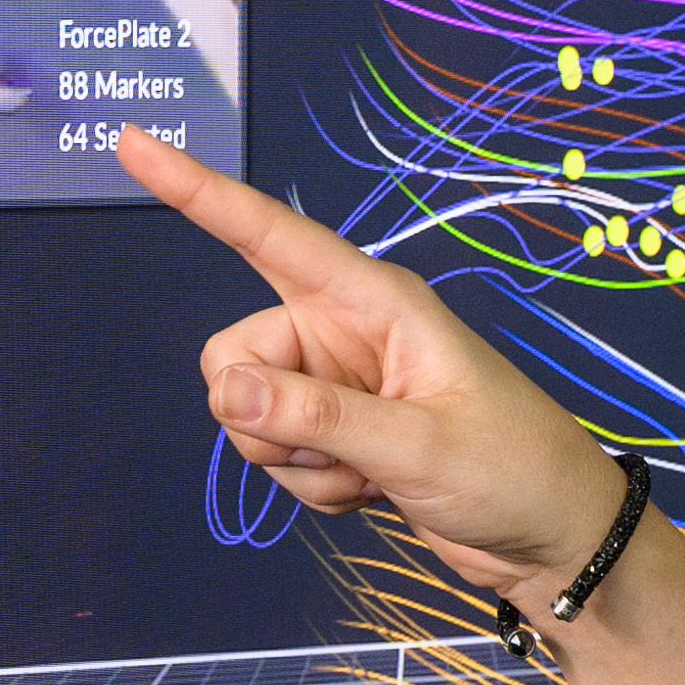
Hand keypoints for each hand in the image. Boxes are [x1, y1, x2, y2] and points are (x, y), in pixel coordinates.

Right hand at [112, 130, 627, 600]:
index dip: (196, 191)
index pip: (267, 235)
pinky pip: (275, 456)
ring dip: (295, 463)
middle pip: (234, 355)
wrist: (551, 539)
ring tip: (372, 474)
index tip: (133, 144)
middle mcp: (344, 330)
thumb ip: (317, 419)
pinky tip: (372, 494)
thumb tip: (225, 391)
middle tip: (336, 451)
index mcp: (373, 300)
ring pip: (246, 414)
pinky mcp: (335, 434)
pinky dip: (312, 487)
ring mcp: (336, 384)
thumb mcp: (417, 446)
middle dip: (261, 416)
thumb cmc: (512, 471)